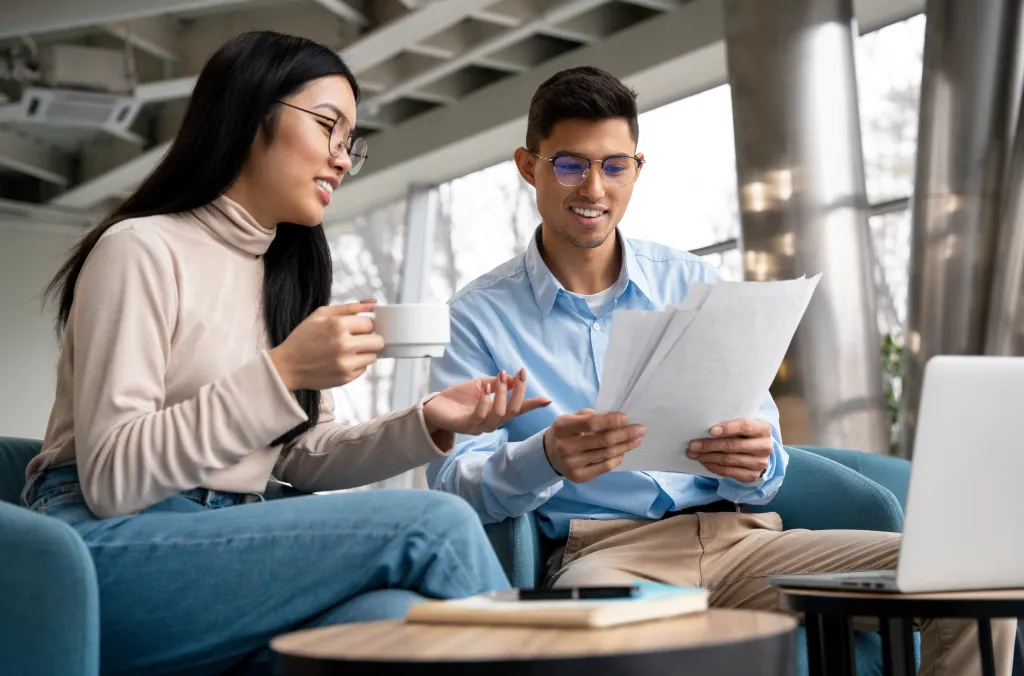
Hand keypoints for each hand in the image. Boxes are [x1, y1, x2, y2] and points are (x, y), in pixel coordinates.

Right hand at [268, 300, 382, 390]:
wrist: (288, 366)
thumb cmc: (303, 338)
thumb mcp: (321, 315)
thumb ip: (349, 308)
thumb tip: (372, 304)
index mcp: (337, 325)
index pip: (369, 324)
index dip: (363, 325)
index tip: (355, 328)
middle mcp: (344, 345)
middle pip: (378, 341)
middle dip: (370, 339)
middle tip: (357, 339)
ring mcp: (346, 363)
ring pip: (373, 356)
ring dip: (364, 352)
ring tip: (347, 350)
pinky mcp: (346, 378)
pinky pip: (364, 369)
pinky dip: (356, 364)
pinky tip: (341, 360)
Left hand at [422, 369, 550, 439]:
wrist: (435, 407)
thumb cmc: (459, 397)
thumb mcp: (481, 385)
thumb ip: (497, 384)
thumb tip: (512, 379)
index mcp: (497, 413)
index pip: (518, 410)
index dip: (532, 404)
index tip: (547, 399)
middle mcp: (491, 423)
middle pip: (513, 411)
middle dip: (519, 391)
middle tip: (519, 373)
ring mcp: (479, 426)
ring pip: (499, 413)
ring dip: (501, 392)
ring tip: (499, 376)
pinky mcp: (466, 426)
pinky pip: (479, 415)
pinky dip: (484, 400)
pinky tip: (484, 387)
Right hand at [543, 410, 644, 483]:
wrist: (549, 455)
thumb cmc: (566, 432)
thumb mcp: (571, 418)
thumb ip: (590, 416)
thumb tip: (617, 420)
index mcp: (563, 427)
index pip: (591, 423)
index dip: (611, 421)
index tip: (626, 417)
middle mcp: (565, 447)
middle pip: (603, 440)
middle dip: (625, 434)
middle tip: (641, 429)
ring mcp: (572, 464)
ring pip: (606, 454)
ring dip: (625, 446)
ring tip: (637, 440)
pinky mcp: (579, 477)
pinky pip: (604, 467)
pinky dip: (617, 459)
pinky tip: (623, 452)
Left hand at [686, 418, 772, 482]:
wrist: (758, 452)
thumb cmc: (745, 434)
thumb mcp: (743, 425)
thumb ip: (730, 424)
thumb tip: (703, 428)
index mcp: (763, 429)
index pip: (745, 426)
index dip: (727, 428)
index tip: (710, 431)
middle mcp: (764, 446)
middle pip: (733, 445)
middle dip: (710, 445)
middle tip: (692, 445)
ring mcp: (759, 463)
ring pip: (728, 460)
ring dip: (707, 457)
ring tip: (693, 454)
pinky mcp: (752, 476)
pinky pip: (728, 472)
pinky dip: (713, 466)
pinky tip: (703, 461)